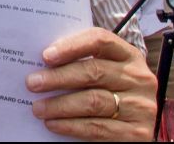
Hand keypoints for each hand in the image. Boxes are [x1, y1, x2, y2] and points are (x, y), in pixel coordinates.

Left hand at [25, 27, 156, 140]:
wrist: (133, 132)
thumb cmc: (111, 94)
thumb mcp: (106, 74)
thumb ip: (83, 64)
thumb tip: (43, 64)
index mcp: (129, 56)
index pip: (101, 41)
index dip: (72, 46)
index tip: (46, 56)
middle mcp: (138, 78)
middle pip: (94, 71)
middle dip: (59, 77)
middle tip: (33, 82)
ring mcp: (140, 106)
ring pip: (93, 101)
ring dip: (60, 104)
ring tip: (38, 107)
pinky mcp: (135, 133)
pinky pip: (97, 127)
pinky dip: (71, 125)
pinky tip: (53, 123)